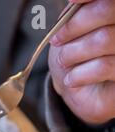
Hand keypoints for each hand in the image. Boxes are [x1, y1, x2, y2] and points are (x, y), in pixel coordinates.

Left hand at [48, 0, 114, 124]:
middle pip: (106, 11)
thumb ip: (77, 13)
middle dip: (74, 27)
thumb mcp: (72, 31)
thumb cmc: (77, 55)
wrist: (83, 91)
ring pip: (104, 39)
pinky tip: (71, 80)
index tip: (71, 1)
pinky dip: (79, 73)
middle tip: (56, 41)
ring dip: (72, 52)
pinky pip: (105, 66)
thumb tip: (74, 0)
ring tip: (63, 62)